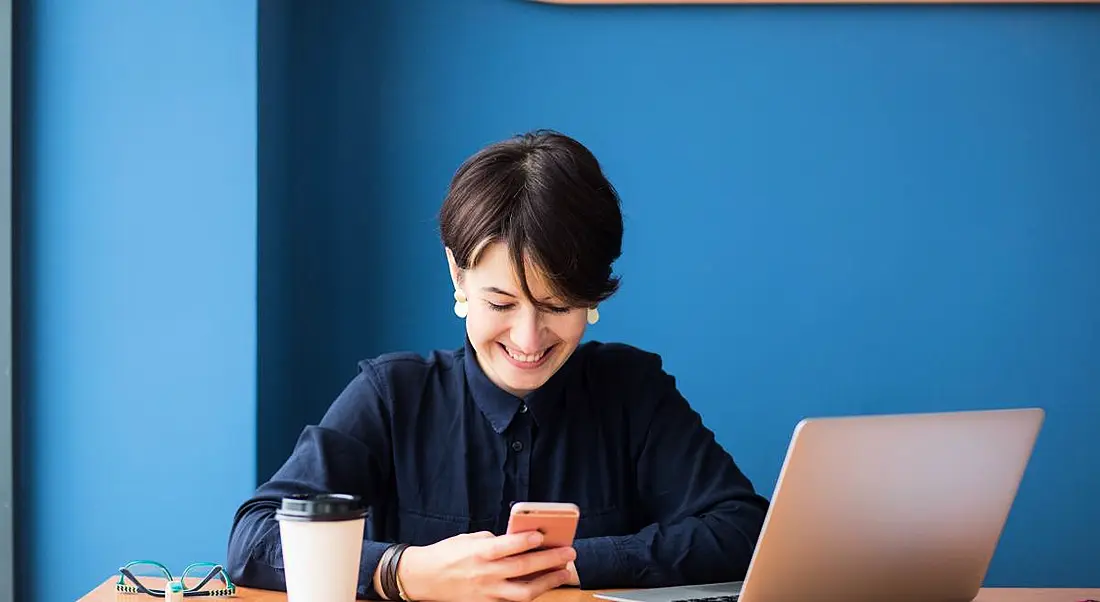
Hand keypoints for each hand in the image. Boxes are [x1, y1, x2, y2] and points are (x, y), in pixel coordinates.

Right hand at [393, 530, 574, 601]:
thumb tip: (518, 541)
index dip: (526, 541)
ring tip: (564, 574)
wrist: (423, 579)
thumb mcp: (468, 539)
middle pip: (523, 568)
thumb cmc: (446, 554)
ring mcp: (487, 593)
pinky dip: (531, 594)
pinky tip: (544, 586)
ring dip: (548, 582)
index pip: (506, 546)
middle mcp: (485, 574)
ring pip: (524, 592)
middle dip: (549, 560)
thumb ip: (493, 541)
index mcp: (478, 553)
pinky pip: (514, 601)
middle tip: (568, 553)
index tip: (543, 535)